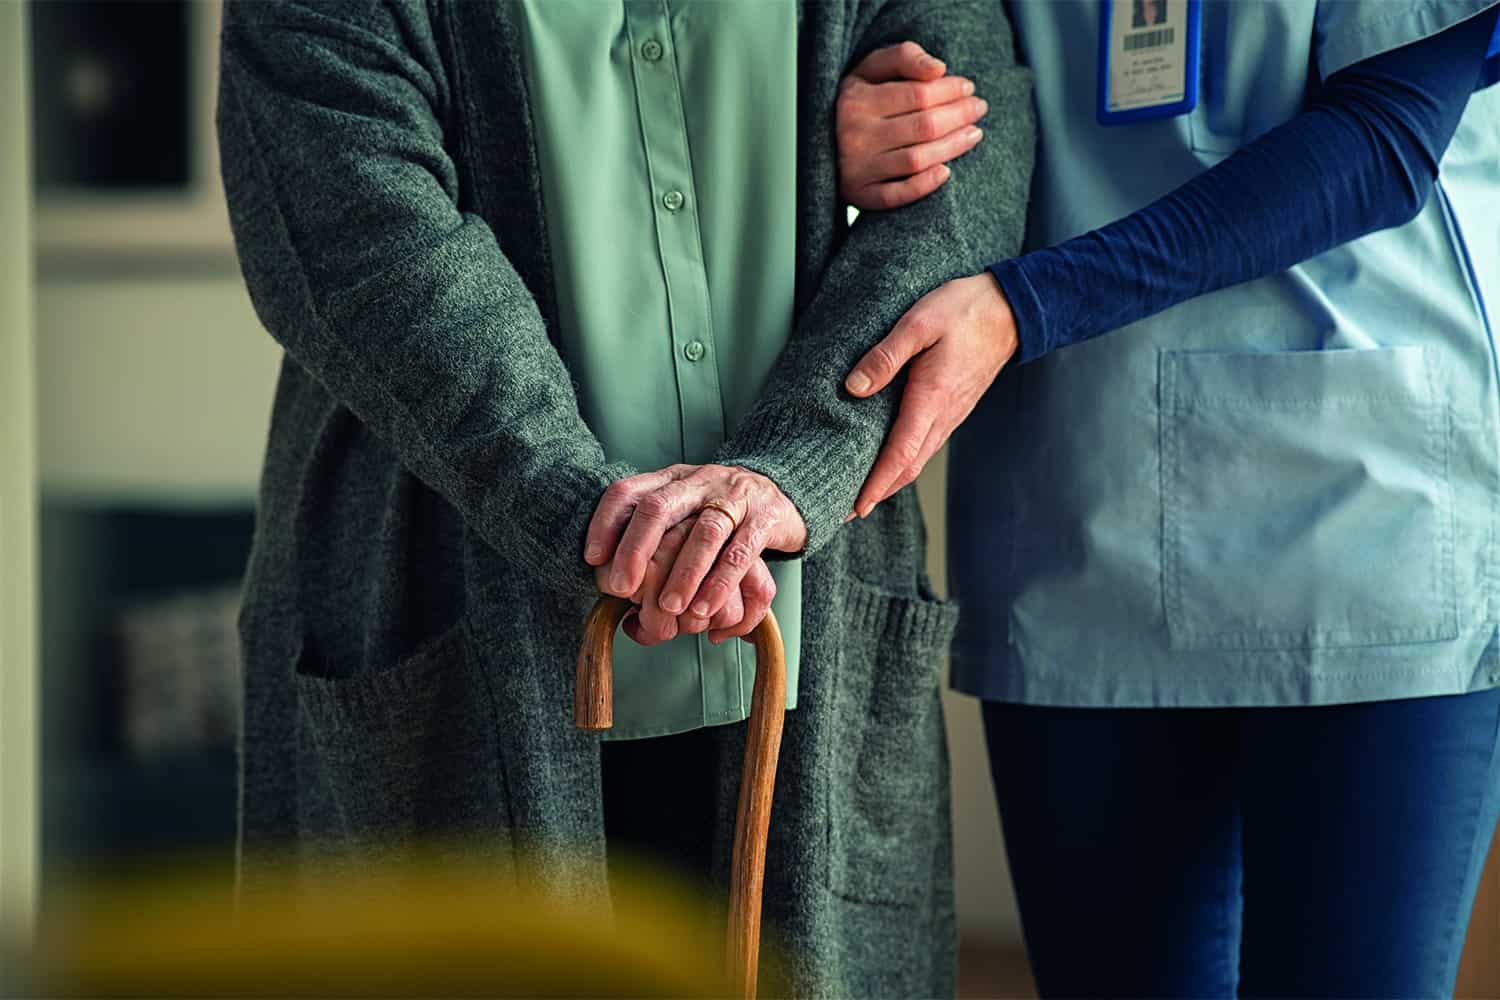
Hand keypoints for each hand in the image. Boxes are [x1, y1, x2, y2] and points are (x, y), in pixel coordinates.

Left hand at [586, 464, 805, 632]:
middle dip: (636, 550)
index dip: (605, 523)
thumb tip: (608, 580)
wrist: (785, 492)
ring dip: (683, 574)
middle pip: (659, 508)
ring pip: (704, 532)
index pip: (628, 491)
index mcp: (671, 479)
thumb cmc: (721, 511)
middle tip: (621, 589)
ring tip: (669, 608)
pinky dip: (721, 583)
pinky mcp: (765, 517)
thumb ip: (652, 534)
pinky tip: (706, 608)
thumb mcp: (684, 510)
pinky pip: (741, 551)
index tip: (592, 558)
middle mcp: (699, 481)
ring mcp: (734, 497)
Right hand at [836, 41, 987, 210]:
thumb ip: (903, 57)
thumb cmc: (855, 100)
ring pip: (916, 159)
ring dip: (953, 147)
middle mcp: (855, 135)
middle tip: (979, 109)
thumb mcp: (870, 69)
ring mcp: (857, 169)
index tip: (968, 87)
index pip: (918, 94)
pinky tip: (946, 172)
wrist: (817, 140)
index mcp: (856, 100)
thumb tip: (939, 69)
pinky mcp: (860, 195)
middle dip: (959, 115)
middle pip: (923, 126)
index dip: (950, 90)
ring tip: (973, 134)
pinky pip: (897, 195)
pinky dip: (924, 185)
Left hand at [844, 273, 1017, 516]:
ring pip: (917, 460)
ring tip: (860, 494)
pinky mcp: (952, 409)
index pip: (900, 455)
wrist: (1010, 310)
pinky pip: (924, 446)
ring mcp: (950, 416)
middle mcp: (943, 416)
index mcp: (931, 399)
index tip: (855, 507)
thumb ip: (885, 356)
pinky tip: (888, 463)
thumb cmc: (964, 311)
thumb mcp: (919, 323)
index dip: (876, 484)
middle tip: (844, 512)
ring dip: (890, 482)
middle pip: (907, 468)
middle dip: (876, 494)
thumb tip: (854, 387)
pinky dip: (903, 463)